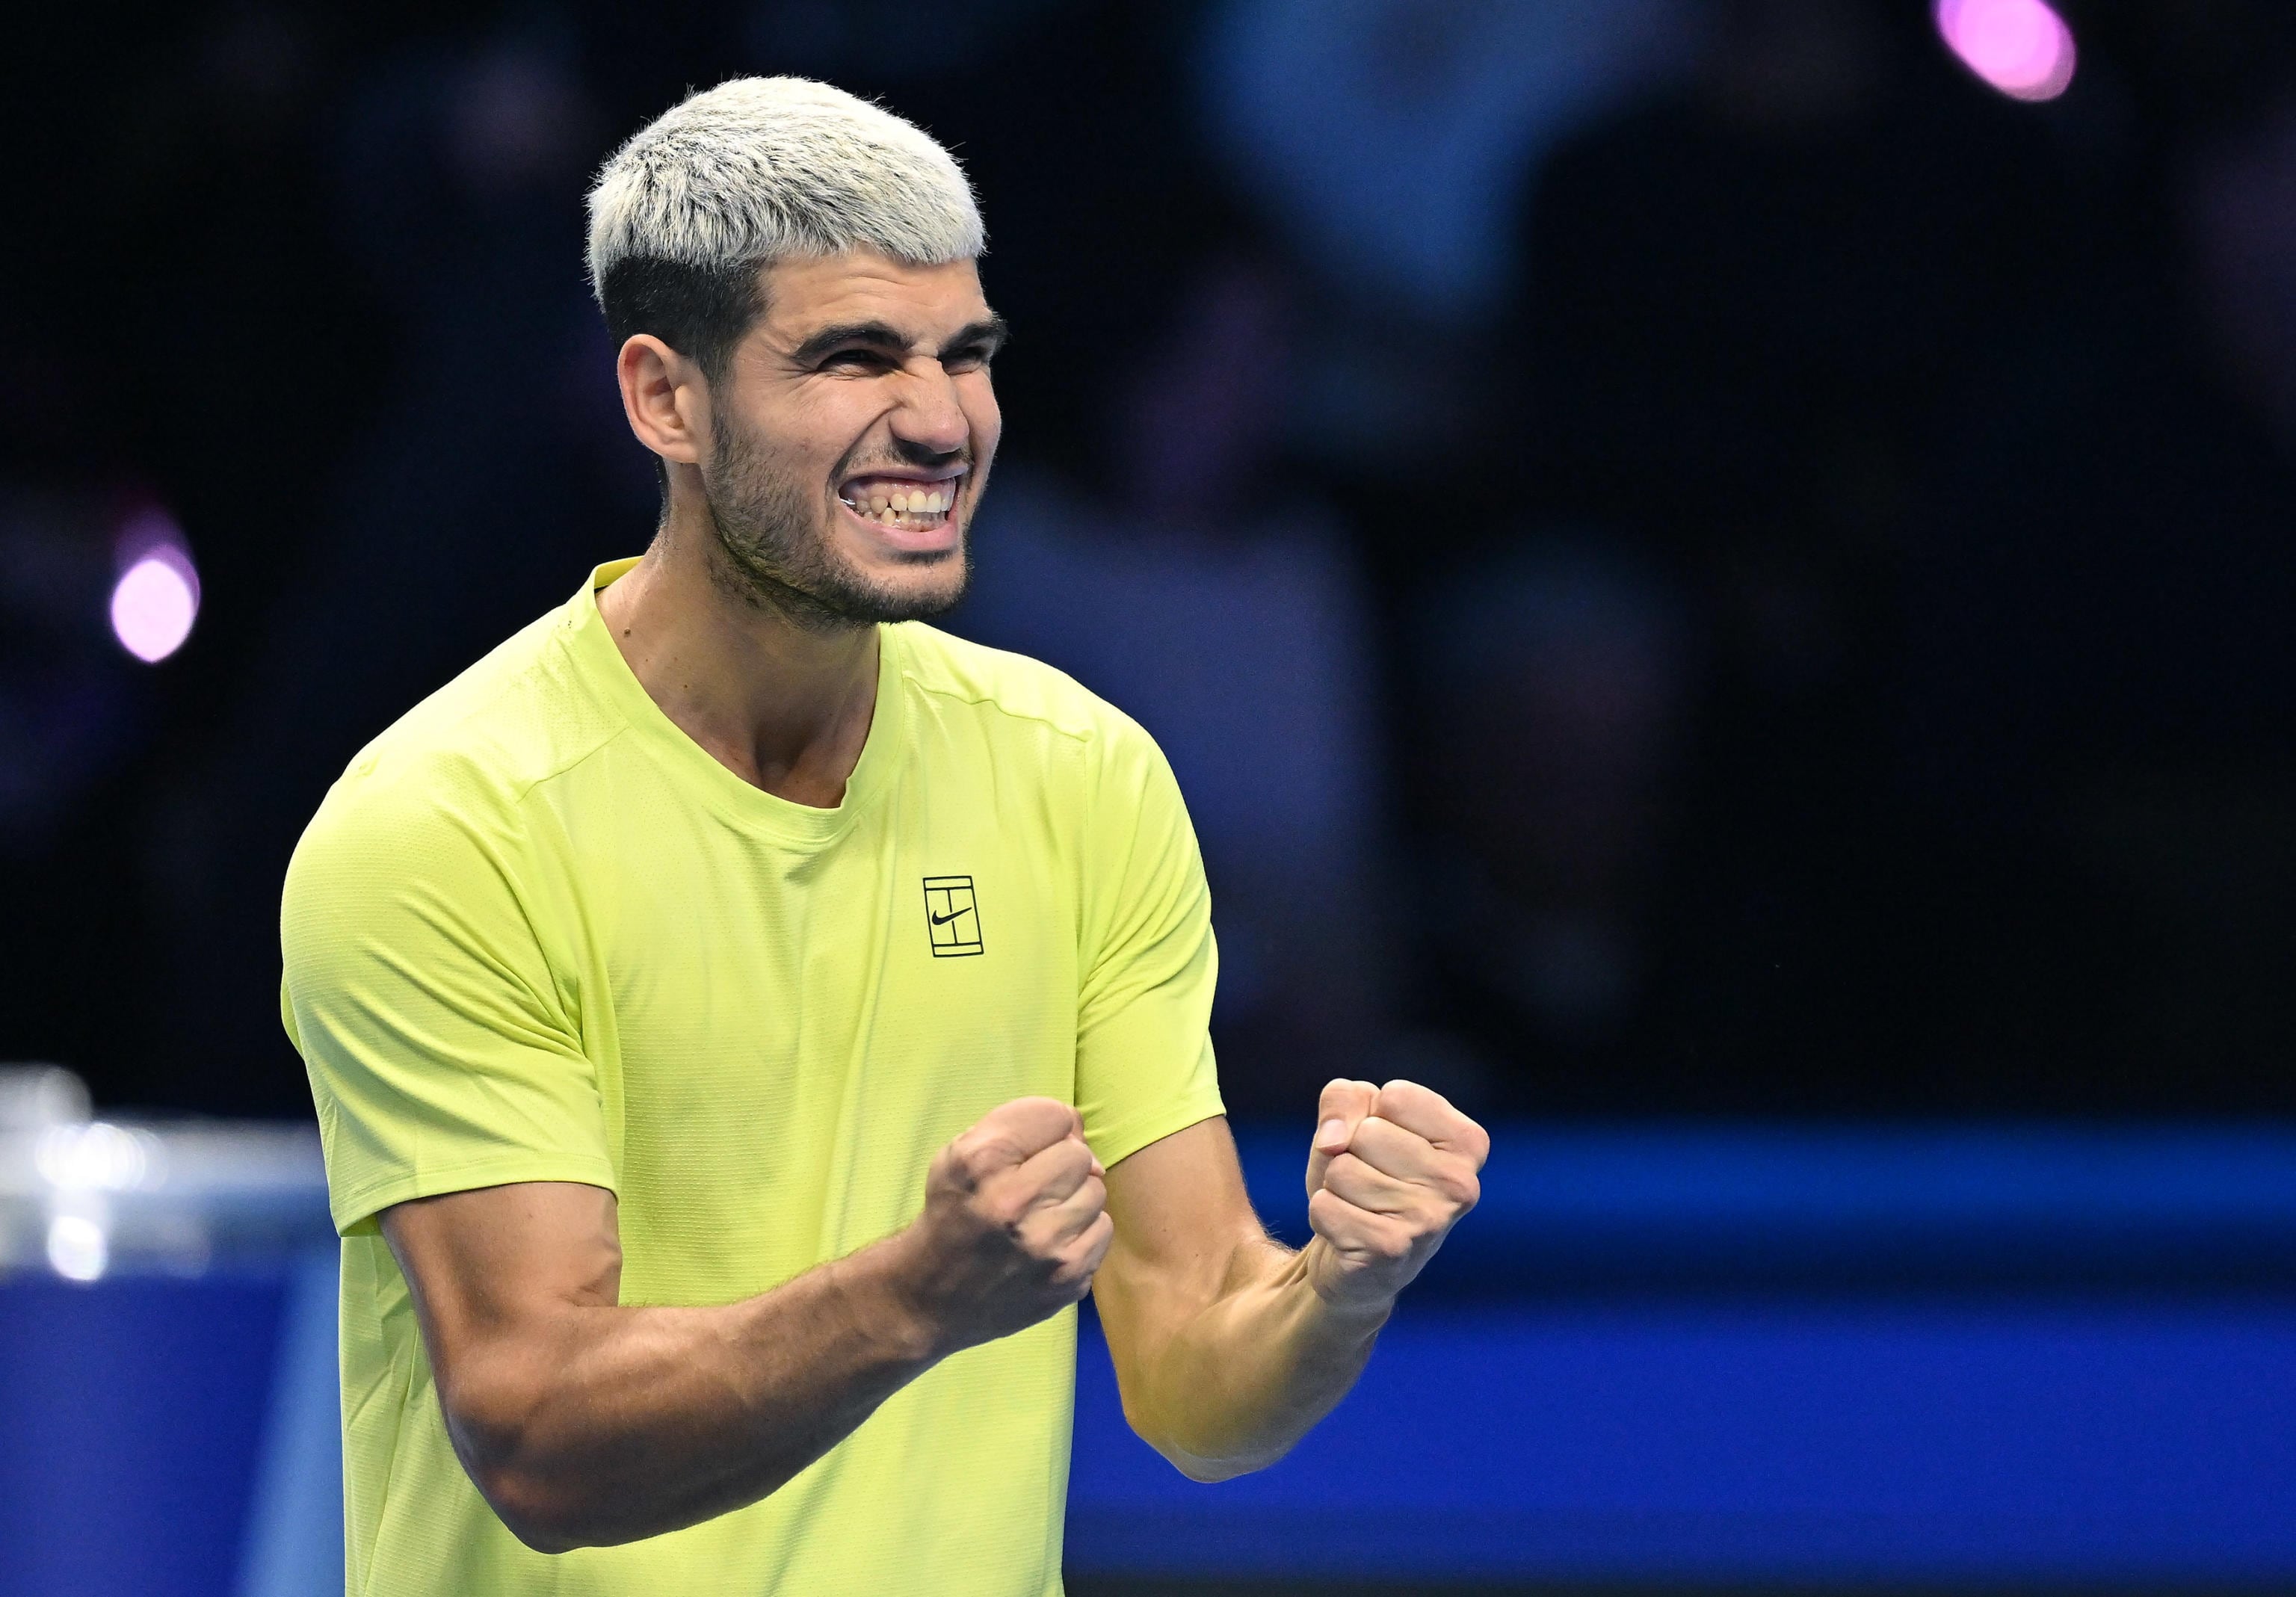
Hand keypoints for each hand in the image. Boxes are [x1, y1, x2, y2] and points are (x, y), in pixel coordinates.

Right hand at [893, 1097, 1112, 1355]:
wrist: (930, 1297)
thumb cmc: (951, 1213)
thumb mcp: (960, 1154)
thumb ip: (1019, 1125)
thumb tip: (1080, 1131)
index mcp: (981, 1161)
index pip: (1054, 1115)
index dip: (1042, 1129)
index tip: (1024, 1151)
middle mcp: (1013, 1202)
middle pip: (1079, 1155)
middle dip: (1059, 1164)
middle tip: (1034, 1186)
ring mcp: (1044, 1246)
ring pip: (1096, 1191)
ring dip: (1073, 1198)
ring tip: (1041, 1215)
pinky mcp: (1068, 1279)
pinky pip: (1102, 1230)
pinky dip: (1082, 1232)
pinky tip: (1052, 1241)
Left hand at [1303, 1079, 1487, 1310]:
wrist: (1360, 1259)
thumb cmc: (1365, 1176)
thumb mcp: (1357, 1120)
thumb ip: (1343, 1099)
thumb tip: (1333, 1142)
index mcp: (1467, 1143)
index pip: (1396, 1097)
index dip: (1372, 1116)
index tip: (1386, 1148)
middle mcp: (1460, 1183)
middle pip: (1368, 1133)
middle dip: (1351, 1153)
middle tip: (1369, 1183)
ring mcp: (1429, 1221)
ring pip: (1342, 1169)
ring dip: (1336, 1186)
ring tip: (1360, 1207)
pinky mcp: (1390, 1250)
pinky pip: (1324, 1206)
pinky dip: (1323, 1215)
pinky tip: (1348, 1232)